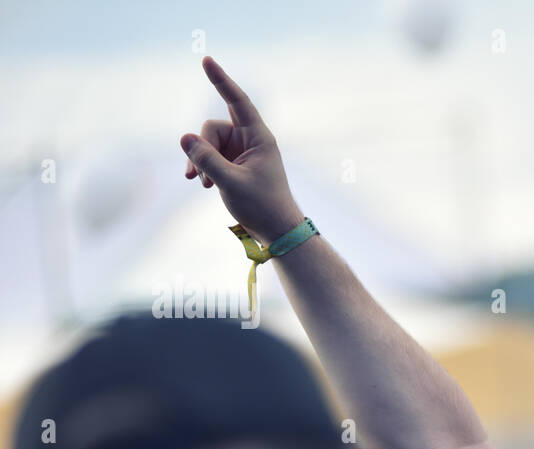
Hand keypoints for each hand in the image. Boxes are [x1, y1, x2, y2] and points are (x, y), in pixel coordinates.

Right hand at [179, 57, 303, 245]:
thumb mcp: (230, 182)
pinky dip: (204, 168)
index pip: (237, 101)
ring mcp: (241, 151)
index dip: (221, 80)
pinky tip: (204, 186)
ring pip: (208, 143)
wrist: (276, 230)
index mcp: (259, 138)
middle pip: (213, 127)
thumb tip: (184, 137)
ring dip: (201, 162)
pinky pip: (211, 156)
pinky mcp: (234, 163)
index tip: (207, 60)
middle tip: (197, 176)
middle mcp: (250, 140)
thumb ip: (206, 160)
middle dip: (201, 148)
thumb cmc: (262, 206)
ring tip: (202, 184)